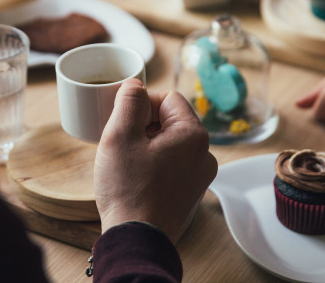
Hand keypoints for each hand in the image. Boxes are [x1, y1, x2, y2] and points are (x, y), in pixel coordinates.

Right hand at [94, 78, 217, 243]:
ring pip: (170, 144)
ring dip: (147, 146)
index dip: (142, 104)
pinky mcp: (190, 194)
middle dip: (143, 126)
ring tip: (127, 163)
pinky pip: (172, 166)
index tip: (123, 121)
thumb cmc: (128, 189)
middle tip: (121, 143)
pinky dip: (154, 165)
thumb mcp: (120, 135)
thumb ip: (129, 101)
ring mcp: (200, 176)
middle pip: (170, 121)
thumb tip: (135, 85)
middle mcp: (205, 154)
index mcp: (193, 134)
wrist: (136, 240)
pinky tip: (135, 179)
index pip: (168, 98)